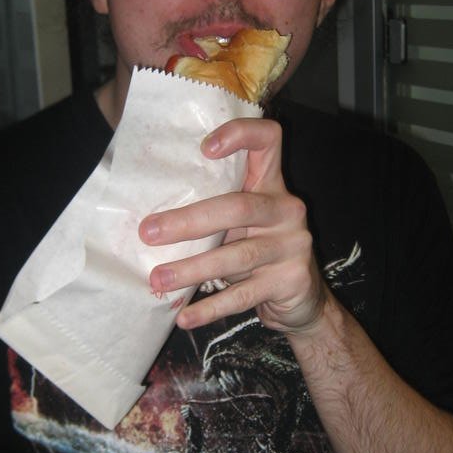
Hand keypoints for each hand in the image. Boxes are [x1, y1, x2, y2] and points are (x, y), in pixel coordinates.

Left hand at [139, 117, 327, 332]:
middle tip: (148, 233)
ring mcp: (293, 246)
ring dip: (192, 269)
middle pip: (239, 206)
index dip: (239, 135)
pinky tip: (185, 317)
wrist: (304, 300)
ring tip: (158, 280)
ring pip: (238, 255)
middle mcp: (287, 210)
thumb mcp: (243, 226)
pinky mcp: (291, 282)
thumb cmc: (259, 253)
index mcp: (272, 185)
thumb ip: (214, 214)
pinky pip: (243, 296)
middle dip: (189, 221)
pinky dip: (210, 308)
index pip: (268, 141)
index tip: (203, 148)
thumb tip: (149, 223)